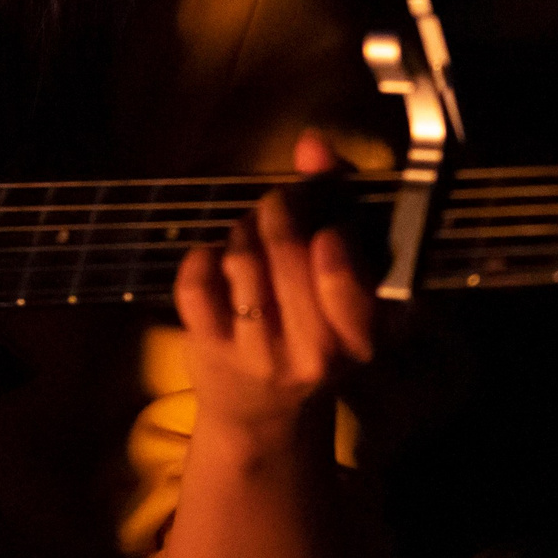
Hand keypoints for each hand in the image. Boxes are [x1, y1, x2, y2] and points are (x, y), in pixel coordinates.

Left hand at [173, 129, 376, 454]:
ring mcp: (256, 353)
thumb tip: (312, 143)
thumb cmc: (315, 331)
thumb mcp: (347, 281)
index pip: (345, 280)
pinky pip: (195, 279)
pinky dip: (201, 255)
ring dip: (242, 230)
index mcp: (362, 337)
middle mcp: (312, 352)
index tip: (325, 226)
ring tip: (249, 235)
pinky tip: (215, 259)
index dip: (331, 240)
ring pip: (240, 257)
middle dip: (278, 211)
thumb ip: (337, 200)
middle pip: (285, 252)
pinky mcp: (208, 347)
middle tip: (277, 207)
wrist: (264, 414)